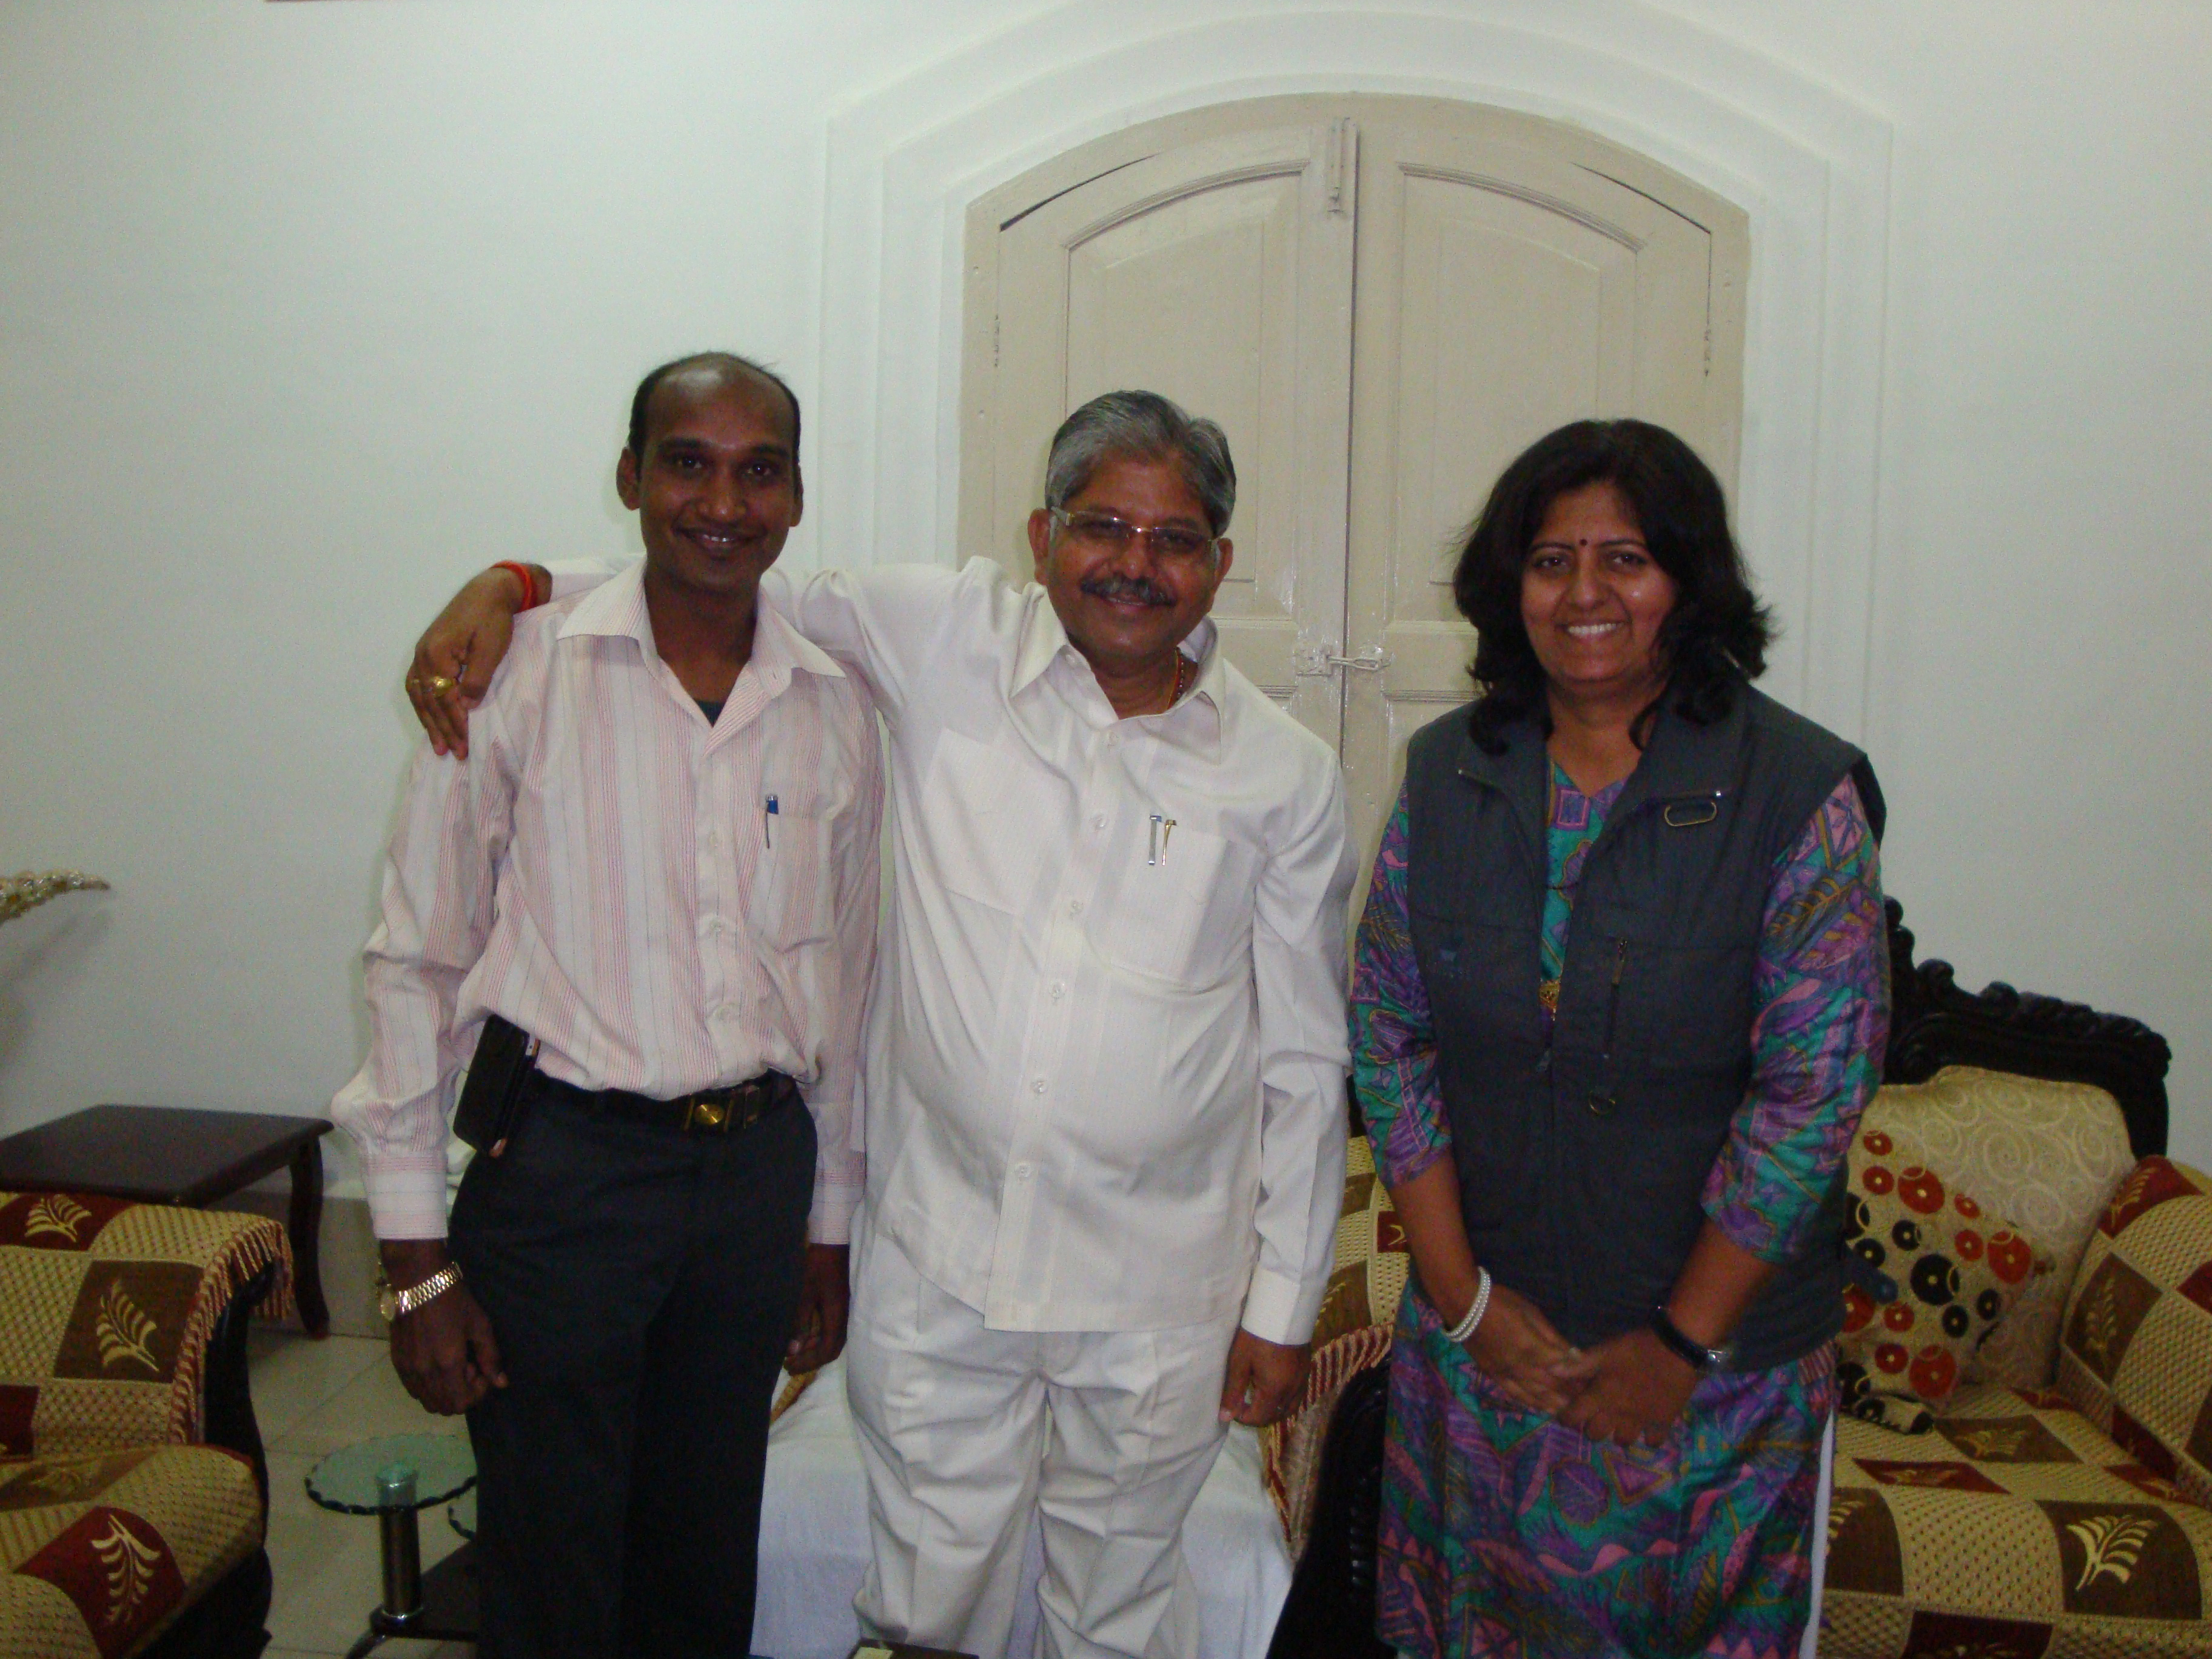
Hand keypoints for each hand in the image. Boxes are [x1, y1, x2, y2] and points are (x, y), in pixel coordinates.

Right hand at [388, 1280, 506, 1414]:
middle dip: (462, 1394)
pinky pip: (413, 1389)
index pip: (461, 1403)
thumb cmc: (454, 1300)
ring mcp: (407, 1369)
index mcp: (447, 1364)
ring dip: (444, 1392)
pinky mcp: (397, 1362)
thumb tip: (501, 1383)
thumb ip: (490, 1357)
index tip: (482, 1372)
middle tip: (469, 1368)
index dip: (477, 1394)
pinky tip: (436, 1363)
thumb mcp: (479, 1325)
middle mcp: (424, 1372)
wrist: (418, 1281)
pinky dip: (428, 1386)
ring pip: (426, 1401)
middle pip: (443, 1407)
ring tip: (452, 1365)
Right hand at [407, 566, 536, 758]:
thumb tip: (464, 706)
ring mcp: (422, 652)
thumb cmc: (494, 618)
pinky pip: (418, 684)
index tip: (466, 744)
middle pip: (429, 700)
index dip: (455, 724)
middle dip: (443, 729)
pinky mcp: (427, 650)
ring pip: (420, 695)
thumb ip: (477, 679)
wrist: (489, 590)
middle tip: (455, 753)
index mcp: (437, 653)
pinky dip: (423, 705)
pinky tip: (428, 718)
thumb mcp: (491, 649)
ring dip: (429, 721)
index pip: (444, 698)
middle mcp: (423, 654)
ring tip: (438, 746)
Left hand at [783, 1243, 849, 1373]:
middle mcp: (845, 1320)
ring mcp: (845, 1314)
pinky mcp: (842, 1308)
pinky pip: (832, 1331)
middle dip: (810, 1360)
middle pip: (831, 1350)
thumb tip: (794, 1349)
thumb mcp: (805, 1295)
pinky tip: (805, 1337)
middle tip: (789, 1363)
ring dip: (814, 1350)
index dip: (807, 1362)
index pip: (825, 1352)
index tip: (789, 1366)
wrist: (835, 1245)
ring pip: (832, 1342)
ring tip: (793, 1352)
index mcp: (837, 1319)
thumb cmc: (818, 1268)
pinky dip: (818, 1338)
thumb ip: (800, 1324)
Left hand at [1218, 1329, 1309, 1426]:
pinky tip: (1275, 1388)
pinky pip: (1298, 1395)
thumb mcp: (1239, 1362)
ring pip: (1290, 1408)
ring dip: (1274, 1410)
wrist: (1282, 1310)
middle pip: (1276, 1416)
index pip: (1260, 1418)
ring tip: (1259, 1399)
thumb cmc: (1256, 1335)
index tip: (1233, 1406)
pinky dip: (1285, 1400)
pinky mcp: (1307, 1370)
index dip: (1244, 1417)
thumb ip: (1233, 1392)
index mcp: (1275, 1391)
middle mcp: (1292, 1391)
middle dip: (1259, 1416)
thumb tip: (1225, 1417)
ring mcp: (1303, 1380)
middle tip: (1243, 1404)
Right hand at [1461, 1283, 1587, 1414]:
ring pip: (1532, 1395)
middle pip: (1550, 1386)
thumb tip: (1574, 1354)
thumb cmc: (1501, 1302)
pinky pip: (1513, 1394)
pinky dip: (1527, 1402)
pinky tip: (1537, 1406)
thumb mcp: (1532, 1313)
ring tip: (1565, 1411)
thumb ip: (1552, 1337)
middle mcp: (1520, 1367)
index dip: (1577, 1376)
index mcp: (1533, 1349)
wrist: (1464, 1305)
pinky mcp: (1492, 1375)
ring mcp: (1505, 1374)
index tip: (1590, 1382)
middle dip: (1568, 1394)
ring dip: (1551, 1404)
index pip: (1562, 1369)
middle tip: (1583, 1400)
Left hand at [1551, 1328, 1697, 1445]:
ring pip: (1622, 1441)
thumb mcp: (1604, 1351)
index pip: (1573, 1417)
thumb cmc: (1636, 1347)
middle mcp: (1617, 1414)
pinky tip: (1646, 1425)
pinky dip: (1647, 1437)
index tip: (1568, 1413)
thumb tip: (1550, 1370)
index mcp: (1600, 1396)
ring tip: (1620, 1420)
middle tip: (1597, 1414)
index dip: (1567, 1417)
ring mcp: (1640, 1422)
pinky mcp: (1662, 1424)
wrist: (1676, 1349)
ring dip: (1618, 1432)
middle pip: (1595, 1435)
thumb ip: (1578, 1364)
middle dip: (1592, 1426)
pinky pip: (1651, 1442)